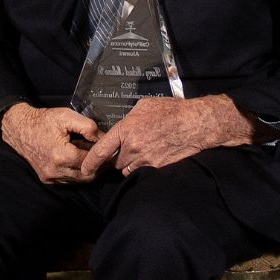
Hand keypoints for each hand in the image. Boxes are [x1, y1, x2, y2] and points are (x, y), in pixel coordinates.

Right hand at [0, 103, 99, 184]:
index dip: (102, 156)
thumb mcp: (67, 116)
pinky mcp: (47, 179)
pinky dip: (75, 173)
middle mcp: (56, 170)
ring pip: (78, 180)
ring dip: (87, 170)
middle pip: (87, 175)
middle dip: (97, 166)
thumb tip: (104, 138)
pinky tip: (77, 161)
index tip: (110, 151)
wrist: (19, 128)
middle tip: (105, 156)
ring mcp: (50, 177)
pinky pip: (68, 181)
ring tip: (91, 157)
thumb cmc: (43, 120)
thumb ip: (88, 127)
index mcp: (62, 155)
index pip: (91, 161)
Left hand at [79, 94, 254, 178]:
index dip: (90, 162)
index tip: (84, 169)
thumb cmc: (170, 110)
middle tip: (119, 153)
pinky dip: (140, 168)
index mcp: (126, 129)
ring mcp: (146, 160)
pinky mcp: (157, 168)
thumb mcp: (143, 106)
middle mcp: (133, 147)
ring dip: (127, 165)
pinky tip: (148, 157)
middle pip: (114, 163)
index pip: (101, 150)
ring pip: (126, 170)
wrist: (194, 123)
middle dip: (114, 159)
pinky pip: (141, 172)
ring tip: (135, 154)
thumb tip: (122, 126)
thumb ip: (128, 119)